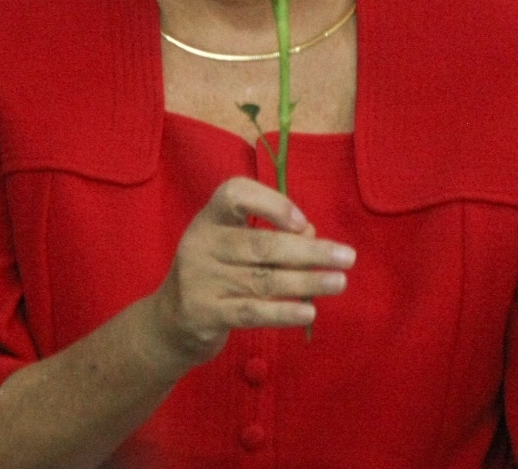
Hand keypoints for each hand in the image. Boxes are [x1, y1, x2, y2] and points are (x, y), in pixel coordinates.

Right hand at [148, 176, 354, 371]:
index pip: (234, 193)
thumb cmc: (217, 274)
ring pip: (262, 279)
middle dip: (309, 251)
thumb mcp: (234, 247)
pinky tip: (309, 311)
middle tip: (347, 257)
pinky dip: (283, 312)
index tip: (303, 222)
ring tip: (339, 282)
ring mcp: (200, 280)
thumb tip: (312, 237)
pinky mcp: (203, 314)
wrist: (170, 322)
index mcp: (210, 218)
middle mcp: (201, 243)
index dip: (272, 203)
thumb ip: (270, 237)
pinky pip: (251, 312)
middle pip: (260, 244)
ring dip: (306, 281)